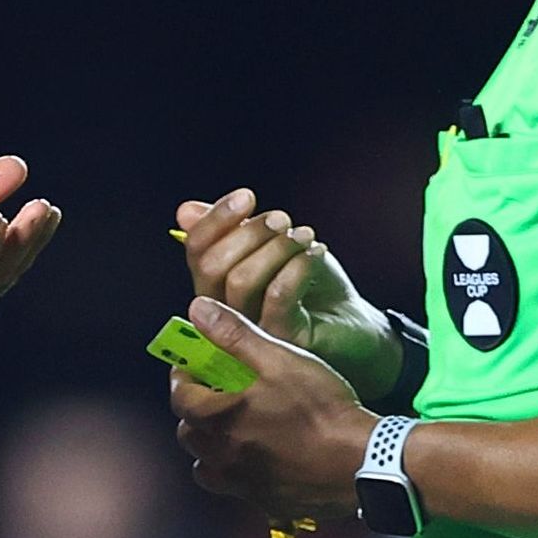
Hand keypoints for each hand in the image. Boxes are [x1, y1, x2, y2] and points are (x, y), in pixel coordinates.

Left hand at [168, 297, 371, 524]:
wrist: (359, 461)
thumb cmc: (320, 409)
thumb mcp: (278, 359)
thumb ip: (234, 335)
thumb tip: (198, 311)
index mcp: (220, 419)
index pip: (180, 397)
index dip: (182, 378)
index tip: (193, 367)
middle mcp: (223, 455)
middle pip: (189, 433)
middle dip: (195, 412)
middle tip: (215, 394)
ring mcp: (242, 483)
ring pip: (206, 464)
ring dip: (212, 445)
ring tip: (234, 427)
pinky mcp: (264, 501)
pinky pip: (234, 487)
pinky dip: (235, 471)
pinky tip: (257, 456)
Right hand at [175, 189, 392, 396]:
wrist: (351, 318)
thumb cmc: (310, 282)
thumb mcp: (271, 246)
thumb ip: (233, 229)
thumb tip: (186, 211)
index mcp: (217, 287)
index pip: (197, 252)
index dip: (215, 220)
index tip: (246, 197)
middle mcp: (226, 313)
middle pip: (212, 267)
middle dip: (248, 232)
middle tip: (281, 220)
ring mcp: (251, 330)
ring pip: (242, 280)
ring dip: (276, 247)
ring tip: (304, 236)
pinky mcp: (280, 340)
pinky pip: (278, 295)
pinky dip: (298, 264)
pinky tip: (316, 253)